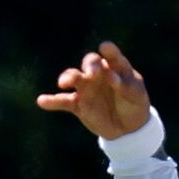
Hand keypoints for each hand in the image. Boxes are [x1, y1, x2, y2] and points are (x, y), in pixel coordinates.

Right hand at [36, 40, 150, 139]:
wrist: (128, 129)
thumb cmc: (134, 105)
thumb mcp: (136, 96)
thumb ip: (126, 86)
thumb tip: (111, 76)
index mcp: (115, 68)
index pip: (111, 55)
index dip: (109, 51)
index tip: (106, 48)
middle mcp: (98, 74)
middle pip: (89, 62)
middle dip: (89, 65)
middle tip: (91, 74)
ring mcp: (86, 88)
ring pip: (73, 77)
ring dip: (67, 77)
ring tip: (63, 83)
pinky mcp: (78, 104)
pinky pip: (63, 101)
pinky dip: (52, 101)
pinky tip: (42, 101)